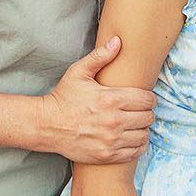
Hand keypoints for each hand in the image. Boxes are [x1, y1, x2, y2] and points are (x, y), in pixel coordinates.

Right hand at [38, 37, 155, 162]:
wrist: (46, 125)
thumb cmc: (64, 97)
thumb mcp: (79, 72)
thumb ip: (100, 56)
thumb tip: (118, 41)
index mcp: (111, 99)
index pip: (148, 99)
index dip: (149, 98)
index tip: (143, 99)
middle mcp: (114, 121)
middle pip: (149, 117)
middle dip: (146, 113)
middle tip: (138, 111)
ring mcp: (111, 140)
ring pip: (144, 135)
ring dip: (142, 129)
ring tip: (134, 124)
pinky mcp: (107, 155)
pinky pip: (136, 151)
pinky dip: (138, 145)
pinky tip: (131, 138)